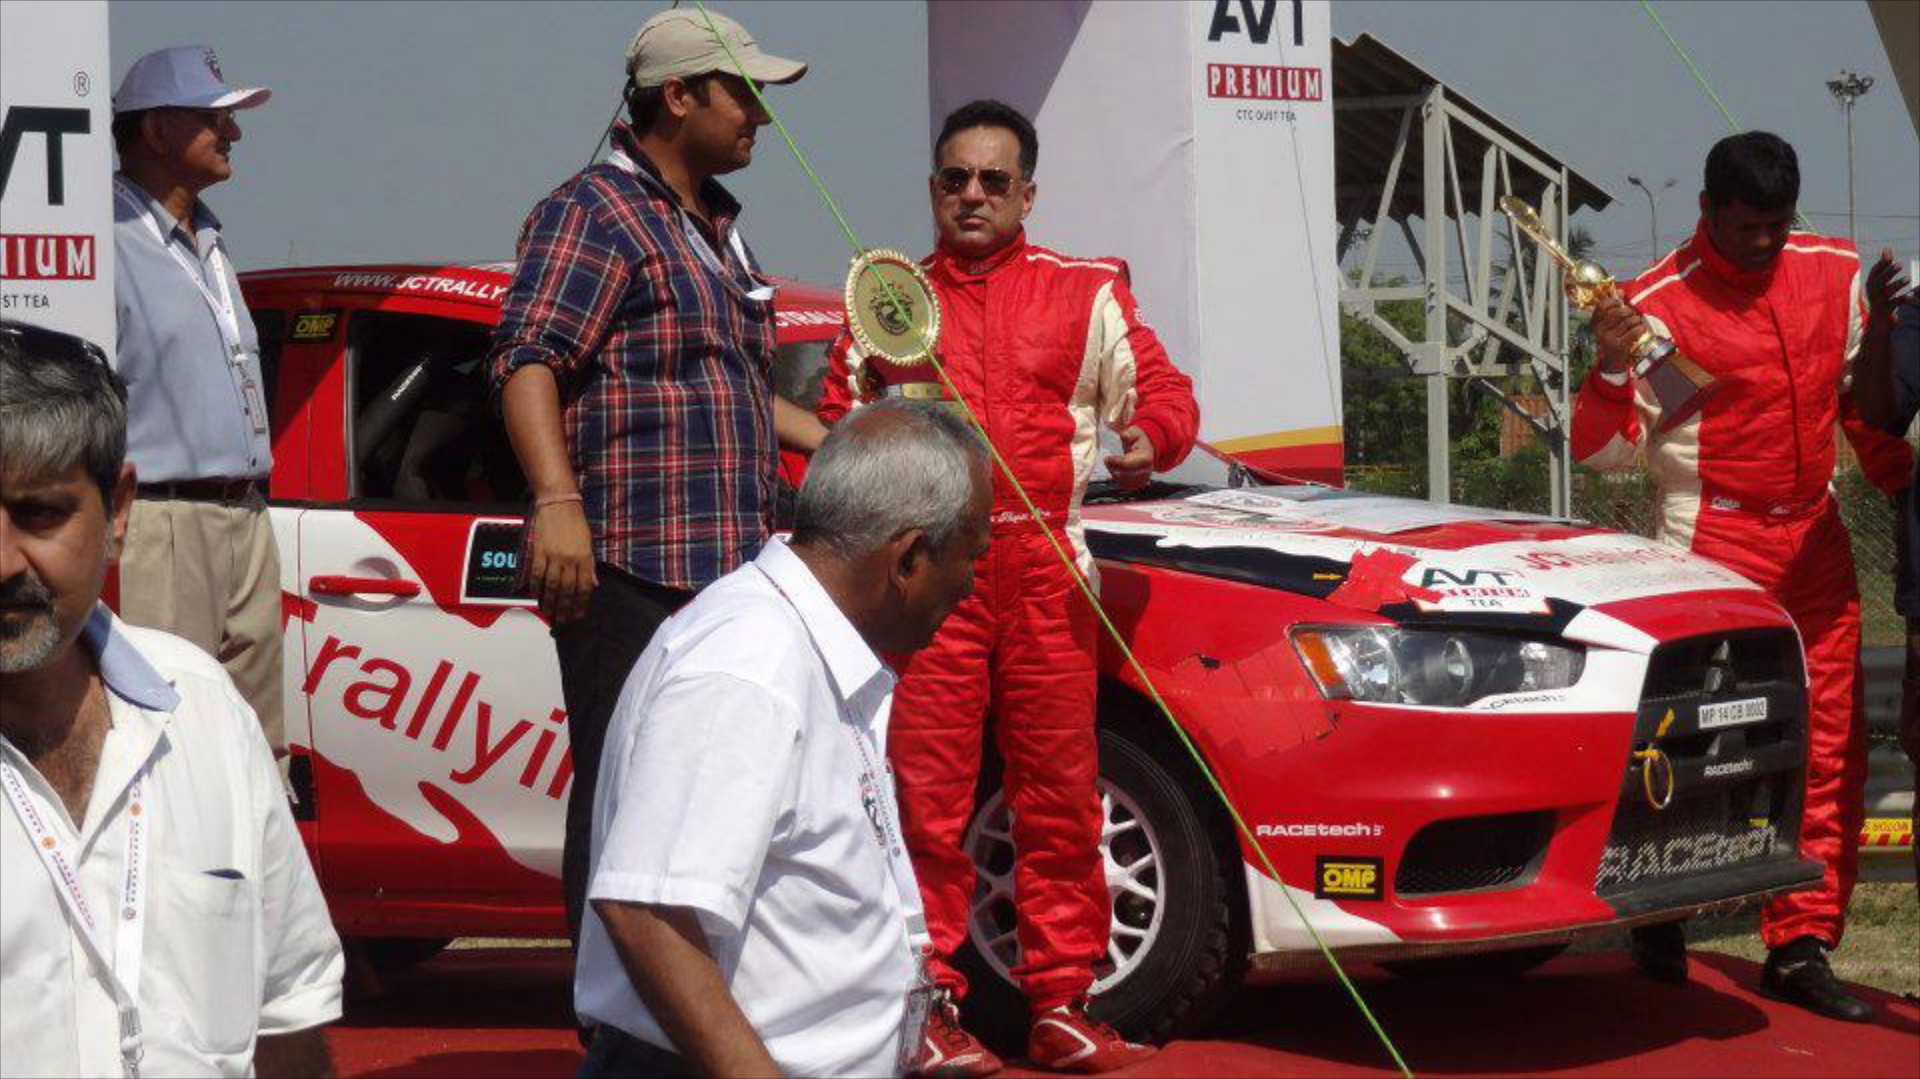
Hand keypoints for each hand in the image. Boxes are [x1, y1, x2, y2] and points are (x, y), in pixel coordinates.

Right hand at [526, 498, 596, 623]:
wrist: (558, 504)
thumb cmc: (575, 522)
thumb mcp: (589, 544)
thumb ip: (590, 566)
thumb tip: (593, 584)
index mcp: (584, 558)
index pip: (584, 588)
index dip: (581, 604)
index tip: (578, 614)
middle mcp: (569, 559)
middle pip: (567, 590)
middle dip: (565, 608)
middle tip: (562, 620)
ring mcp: (553, 556)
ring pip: (551, 586)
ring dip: (550, 602)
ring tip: (549, 613)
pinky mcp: (538, 552)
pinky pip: (536, 574)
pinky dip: (536, 587)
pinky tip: (537, 596)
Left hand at [1105, 426, 1157, 488]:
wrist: (1147, 449)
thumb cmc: (1139, 440)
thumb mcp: (1135, 432)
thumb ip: (1129, 434)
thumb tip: (1124, 435)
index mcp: (1146, 458)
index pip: (1128, 464)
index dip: (1115, 462)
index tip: (1107, 457)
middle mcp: (1146, 471)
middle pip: (1125, 476)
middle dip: (1113, 468)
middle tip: (1107, 460)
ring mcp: (1143, 479)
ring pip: (1123, 483)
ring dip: (1113, 474)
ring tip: (1111, 464)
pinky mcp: (1138, 484)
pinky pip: (1124, 486)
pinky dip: (1116, 480)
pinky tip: (1114, 470)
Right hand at [1591, 294, 1649, 375]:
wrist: (1612, 360)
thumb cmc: (1612, 337)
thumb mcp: (1608, 323)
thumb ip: (1613, 307)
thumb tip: (1620, 291)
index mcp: (1595, 323)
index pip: (1602, 306)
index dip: (1613, 301)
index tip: (1620, 302)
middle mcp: (1599, 330)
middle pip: (1618, 312)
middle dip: (1629, 311)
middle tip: (1632, 314)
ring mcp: (1608, 338)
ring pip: (1628, 321)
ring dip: (1636, 320)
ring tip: (1637, 322)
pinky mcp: (1619, 345)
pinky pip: (1634, 331)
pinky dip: (1640, 328)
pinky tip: (1640, 329)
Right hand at [1866, 248, 1913, 320]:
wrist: (1878, 323)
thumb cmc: (1882, 298)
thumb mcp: (1882, 282)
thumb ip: (1885, 265)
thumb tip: (1886, 248)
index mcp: (1872, 285)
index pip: (1874, 273)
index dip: (1881, 265)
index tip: (1889, 256)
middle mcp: (1873, 293)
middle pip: (1878, 282)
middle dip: (1888, 273)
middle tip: (1900, 264)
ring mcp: (1879, 303)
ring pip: (1886, 293)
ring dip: (1897, 285)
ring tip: (1908, 279)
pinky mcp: (1886, 311)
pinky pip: (1894, 304)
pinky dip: (1903, 299)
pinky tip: (1912, 295)